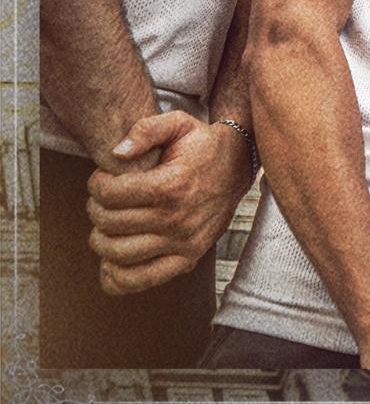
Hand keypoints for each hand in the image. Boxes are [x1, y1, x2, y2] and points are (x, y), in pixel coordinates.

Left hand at [86, 112, 253, 295]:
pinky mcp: (188, 259)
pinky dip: (116, 277)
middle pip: (111, 224)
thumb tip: (116, 153)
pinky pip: (140, 280)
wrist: (239, 166)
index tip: (100, 179)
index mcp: (172, 184)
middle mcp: (177, 218)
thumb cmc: (203, 145)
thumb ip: (147, 129)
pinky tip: (110, 260)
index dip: (96, 185)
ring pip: (119, 254)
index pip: (112, 194)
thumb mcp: (179, 123)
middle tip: (100, 200)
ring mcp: (183, 243)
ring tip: (105, 224)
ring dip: (100, 240)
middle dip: (95, 210)